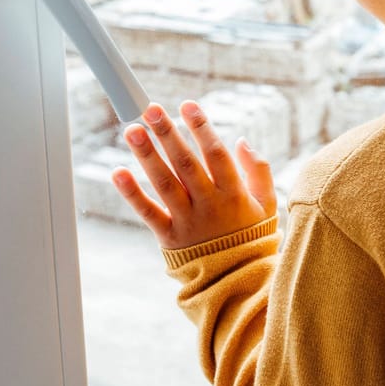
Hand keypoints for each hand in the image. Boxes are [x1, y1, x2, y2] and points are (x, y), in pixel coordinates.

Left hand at [112, 100, 275, 249]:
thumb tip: (241, 140)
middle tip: (150, 108)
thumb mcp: (266, 203)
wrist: (237, 281)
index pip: (216, 154)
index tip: (187, 104)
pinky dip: (132, 193)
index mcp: (234, 193)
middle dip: (168, 133)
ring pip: (164, 183)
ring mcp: (188, 221)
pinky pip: (148, 212)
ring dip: (147, 155)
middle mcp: (209, 205)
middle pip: (185, 164)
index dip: (201, 127)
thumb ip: (258, 170)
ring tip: (131, 130)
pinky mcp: (169, 237)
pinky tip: (118, 172)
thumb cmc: (251, 235)